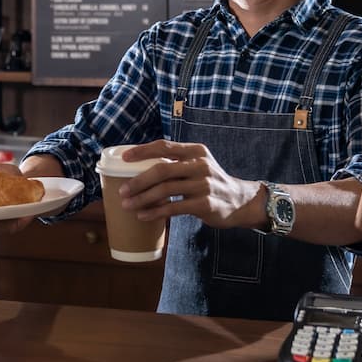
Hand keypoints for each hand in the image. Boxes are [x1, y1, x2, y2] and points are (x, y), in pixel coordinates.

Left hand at [119, 140, 262, 229]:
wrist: (239, 201)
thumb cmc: (209, 182)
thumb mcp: (197, 165)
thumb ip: (175, 163)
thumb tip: (138, 167)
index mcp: (195, 151)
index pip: (164, 146)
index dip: (142, 151)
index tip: (124, 158)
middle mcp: (200, 165)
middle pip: (162, 169)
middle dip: (138, 180)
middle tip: (122, 191)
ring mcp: (204, 184)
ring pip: (166, 190)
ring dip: (143, 198)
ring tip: (128, 205)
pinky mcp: (205, 204)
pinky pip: (174, 208)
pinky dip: (156, 212)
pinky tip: (143, 216)